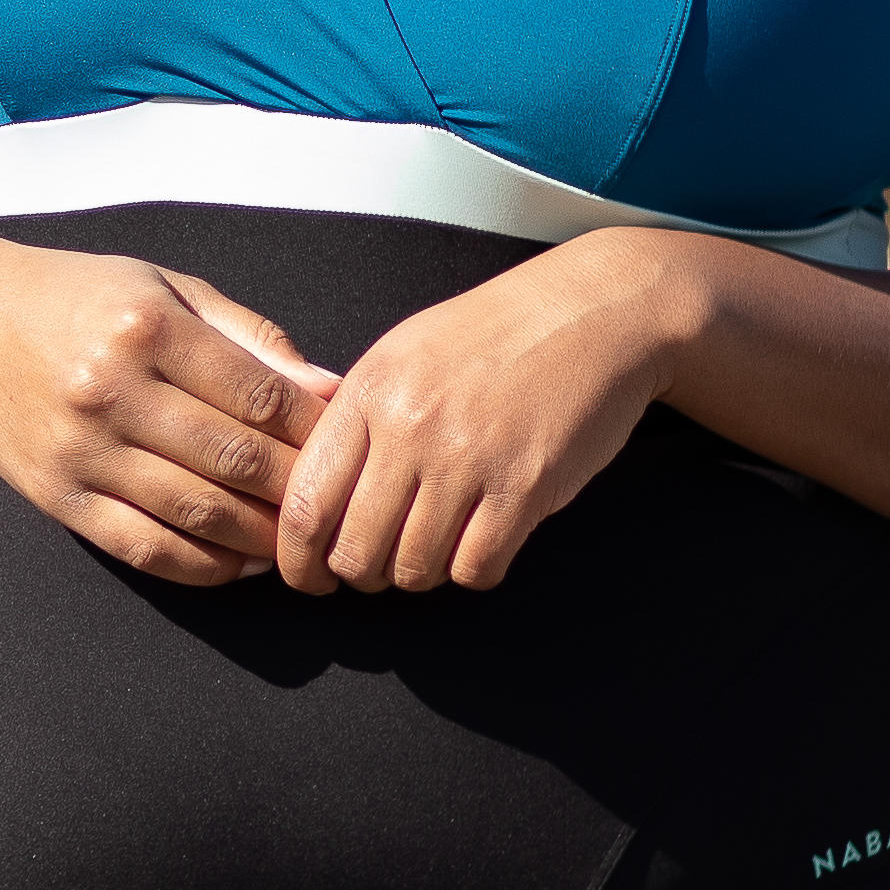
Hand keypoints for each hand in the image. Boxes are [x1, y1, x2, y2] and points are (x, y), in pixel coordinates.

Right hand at [0, 236, 332, 584]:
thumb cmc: (81, 299)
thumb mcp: (167, 288)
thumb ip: (250, 338)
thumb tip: (331, 391)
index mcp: (147, 327)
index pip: (260, 396)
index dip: (317, 431)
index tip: (348, 447)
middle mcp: (110, 389)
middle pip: (236, 461)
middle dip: (300, 490)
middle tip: (337, 504)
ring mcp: (80, 450)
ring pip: (198, 514)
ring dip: (263, 537)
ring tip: (299, 539)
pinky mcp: (57, 497)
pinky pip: (145, 549)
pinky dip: (204, 567)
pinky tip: (239, 561)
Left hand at [274, 233, 691, 593]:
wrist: (592, 314)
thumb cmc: (495, 334)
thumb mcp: (402, 353)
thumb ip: (356, 417)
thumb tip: (313, 489)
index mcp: (370, 392)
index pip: (305, 501)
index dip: (297, 556)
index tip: (308, 575)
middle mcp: (411, 428)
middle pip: (355, 550)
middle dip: (360, 576)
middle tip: (375, 569)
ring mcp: (468, 459)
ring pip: (414, 568)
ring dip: (418, 574)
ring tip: (431, 549)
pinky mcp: (525, 486)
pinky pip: (476, 568)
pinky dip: (473, 569)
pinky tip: (480, 541)